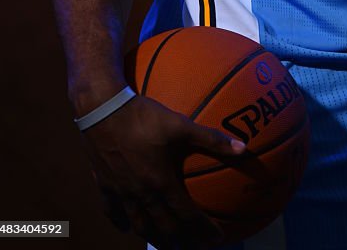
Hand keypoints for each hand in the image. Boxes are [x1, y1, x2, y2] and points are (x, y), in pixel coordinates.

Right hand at [81, 94, 245, 248]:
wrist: (102, 110)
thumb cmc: (143, 116)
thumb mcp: (181, 124)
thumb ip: (211, 138)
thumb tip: (243, 148)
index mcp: (161, 183)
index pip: (187, 216)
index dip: (204, 230)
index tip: (217, 239)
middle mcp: (141, 194)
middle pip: (164, 229)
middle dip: (182, 242)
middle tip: (196, 248)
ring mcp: (121, 192)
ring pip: (138, 225)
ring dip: (154, 238)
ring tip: (166, 245)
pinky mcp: (104, 184)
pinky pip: (112, 212)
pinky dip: (121, 222)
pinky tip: (126, 226)